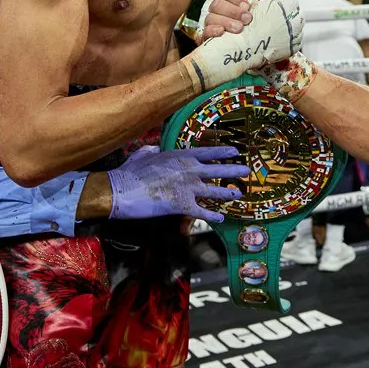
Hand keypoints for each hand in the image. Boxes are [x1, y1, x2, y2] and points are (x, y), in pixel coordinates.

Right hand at [107, 145, 250, 223]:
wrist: (121, 190)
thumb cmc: (129, 173)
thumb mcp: (142, 155)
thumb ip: (151, 151)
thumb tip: (153, 149)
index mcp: (179, 156)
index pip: (207, 153)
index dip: (223, 153)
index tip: (235, 152)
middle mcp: (188, 170)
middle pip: (218, 170)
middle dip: (234, 170)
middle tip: (247, 171)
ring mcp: (188, 187)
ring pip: (215, 190)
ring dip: (228, 193)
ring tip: (239, 194)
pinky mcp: (183, 205)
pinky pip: (203, 211)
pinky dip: (213, 215)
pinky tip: (221, 218)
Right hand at [188, 0, 303, 89]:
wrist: (264, 46)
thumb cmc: (262, 21)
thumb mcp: (263, 4)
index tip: (247, 5)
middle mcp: (219, 10)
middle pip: (217, 4)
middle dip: (232, 11)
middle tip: (247, 19)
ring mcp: (212, 24)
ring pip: (211, 17)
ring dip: (225, 21)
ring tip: (239, 29)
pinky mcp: (209, 39)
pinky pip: (204, 33)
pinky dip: (212, 31)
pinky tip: (222, 33)